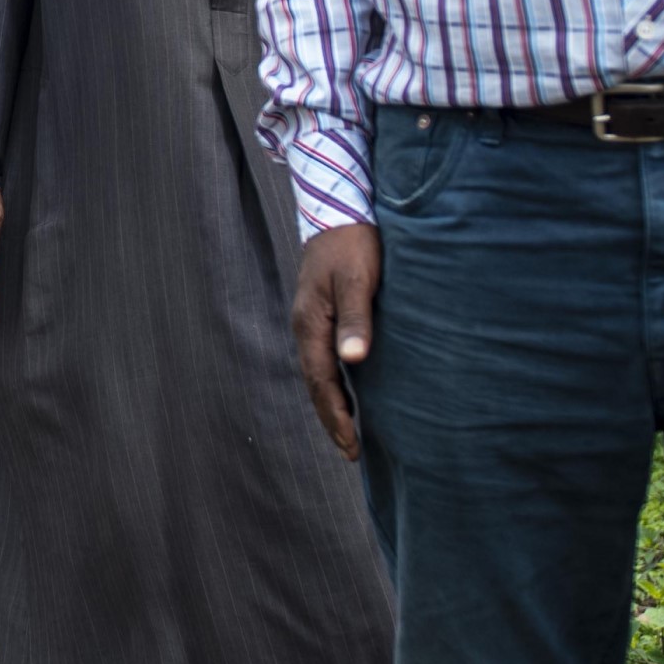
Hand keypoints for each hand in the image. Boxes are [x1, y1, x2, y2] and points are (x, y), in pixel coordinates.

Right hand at [292, 223, 380, 463]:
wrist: (338, 210)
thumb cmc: (353, 243)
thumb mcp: (358, 279)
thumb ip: (356, 318)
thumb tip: (354, 361)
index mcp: (310, 324)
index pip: (322, 383)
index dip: (337, 416)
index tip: (353, 445)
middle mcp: (305, 328)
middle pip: (315, 385)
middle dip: (332, 420)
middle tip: (351, 453)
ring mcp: (310, 321)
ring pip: (318, 375)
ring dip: (332, 406)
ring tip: (348, 434)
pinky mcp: (320, 314)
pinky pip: (323, 360)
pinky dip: (333, 385)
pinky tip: (348, 393)